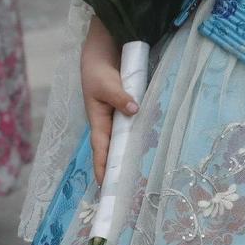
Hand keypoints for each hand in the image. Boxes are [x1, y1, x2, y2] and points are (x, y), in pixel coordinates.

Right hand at [81, 21, 136, 175]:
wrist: (100, 56)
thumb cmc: (99, 73)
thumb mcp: (107, 84)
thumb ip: (120, 97)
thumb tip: (133, 109)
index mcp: (98, 120)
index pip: (100, 148)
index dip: (102, 165)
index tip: (104, 184)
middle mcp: (107, 123)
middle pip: (111, 150)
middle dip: (115, 168)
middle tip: (122, 188)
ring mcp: (116, 118)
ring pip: (122, 140)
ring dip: (127, 155)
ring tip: (136, 175)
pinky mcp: (125, 111)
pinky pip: (131, 129)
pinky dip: (136, 138)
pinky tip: (146, 148)